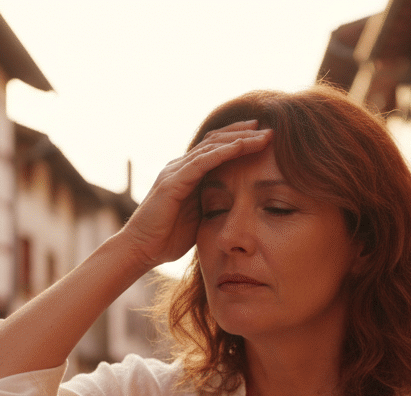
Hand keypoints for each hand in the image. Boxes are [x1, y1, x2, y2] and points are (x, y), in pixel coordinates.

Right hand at [119, 120, 271, 269]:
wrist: (141, 250)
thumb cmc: (167, 238)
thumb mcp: (198, 218)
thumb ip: (212, 206)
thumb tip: (236, 207)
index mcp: (188, 173)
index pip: (216, 147)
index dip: (240, 139)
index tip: (264, 137)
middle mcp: (181, 166)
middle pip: (216, 140)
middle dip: (243, 133)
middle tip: (269, 130)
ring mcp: (176, 172)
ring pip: (212, 147)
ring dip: (239, 139)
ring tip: (262, 135)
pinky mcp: (172, 182)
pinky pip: (201, 163)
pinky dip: (222, 153)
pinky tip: (240, 147)